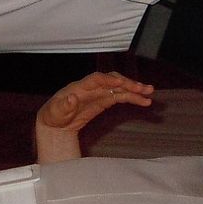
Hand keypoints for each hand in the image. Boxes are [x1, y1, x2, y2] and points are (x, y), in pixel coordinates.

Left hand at [37, 72, 153, 134]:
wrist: (55, 124)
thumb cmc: (53, 116)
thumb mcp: (55, 112)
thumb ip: (63, 106)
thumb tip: (70, 99)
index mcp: (79, 87)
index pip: (96, 79)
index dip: (108, 80)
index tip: (119, 82)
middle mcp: (91, 88)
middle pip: (112, 81)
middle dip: (127, 83)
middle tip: (143, 88)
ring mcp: (98, 94)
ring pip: (119, 88)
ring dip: (134, 89)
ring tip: (149, 93)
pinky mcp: (103, 101)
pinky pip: (120, 97)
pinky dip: (131, 98)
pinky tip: (143, 101)